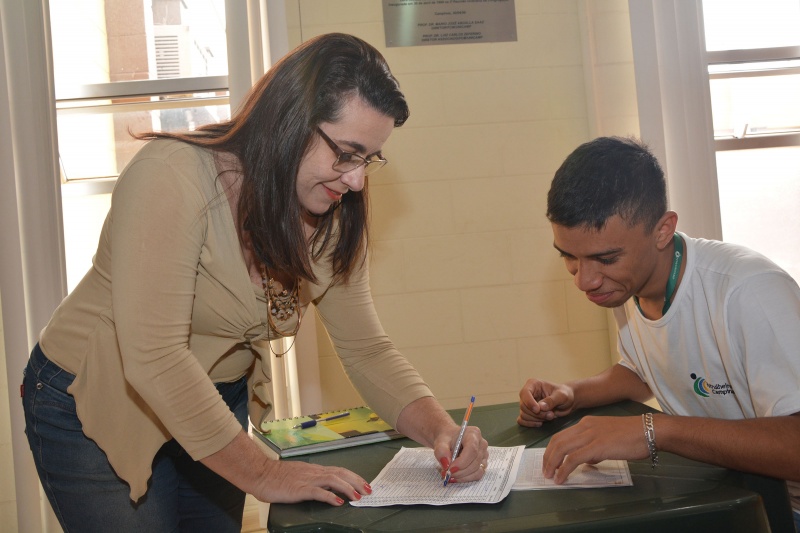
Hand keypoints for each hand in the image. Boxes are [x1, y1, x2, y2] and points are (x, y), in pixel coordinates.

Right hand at [253, 458, 371, 505]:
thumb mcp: (299, 475)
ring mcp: (307, 480)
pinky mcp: (299, 489)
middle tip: (368, 490)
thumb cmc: (276, 476)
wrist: (261, 474)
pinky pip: (318, 492)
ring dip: (348, 488)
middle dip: (356, 481)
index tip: (364, 484)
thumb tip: (325, 486)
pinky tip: (338, 502)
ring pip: (333, 480)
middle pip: (341, 473)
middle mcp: (314, 472)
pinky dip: (330, 497)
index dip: (353, 476)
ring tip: (358, 497)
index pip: (339, 470)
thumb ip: (312, 479)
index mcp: (315, 470)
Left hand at [433, 425, 488, 483]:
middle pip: (475, 462)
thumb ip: (441, 452)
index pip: (472, 450)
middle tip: (446, 474)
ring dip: (462, 476)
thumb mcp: (440, 442)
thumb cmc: (446, 438)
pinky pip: (477, 475)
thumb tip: (446, 465)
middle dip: (460, 472)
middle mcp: (482, 444)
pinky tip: (455, 477)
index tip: (450, 469)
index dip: (462, 462)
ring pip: (477, 471)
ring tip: (449, 475)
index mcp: (473, 434)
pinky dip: (465, 478)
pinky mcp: (482, 463)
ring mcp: (484, 454)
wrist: (449, 439)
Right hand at [518, 378, 575, 426]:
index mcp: (533, 384)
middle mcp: (528, 393)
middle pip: (523, 406)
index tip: (538, 410)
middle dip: (538, 414)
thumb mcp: (562, 396)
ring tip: (550, 416)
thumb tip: (541, 407)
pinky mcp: (528, 413)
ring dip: (537, 419)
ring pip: (524, 415)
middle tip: (551, 415)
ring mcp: (527, 404)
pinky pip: (522, 420)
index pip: (524, 393)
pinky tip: (541, 423)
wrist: (567, 402)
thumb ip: (552, 400)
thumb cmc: (565, 394)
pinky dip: (530, 423)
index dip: (529, 402)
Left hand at [542, 415, 648, 483]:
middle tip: (545, 471)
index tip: (549, 462)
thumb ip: (594, 447)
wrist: (648, 431)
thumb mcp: (607, 437)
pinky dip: (564, 469)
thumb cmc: (633, 436)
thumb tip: (586, 461)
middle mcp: (584, 426)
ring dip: (552, 464)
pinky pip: (573, 458)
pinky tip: (561, 478)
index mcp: (586, 423)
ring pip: (561, 448)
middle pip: (557, 441)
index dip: (551, 449)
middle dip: (547, 457)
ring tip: (549, 476)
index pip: (561, 435)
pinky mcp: (596, 446)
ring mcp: (590, 435)